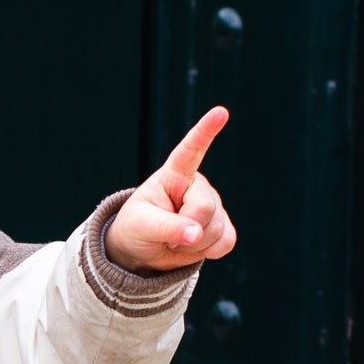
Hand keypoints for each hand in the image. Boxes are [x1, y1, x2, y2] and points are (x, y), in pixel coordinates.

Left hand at [103, 107, 236, 273]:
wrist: (144, 250)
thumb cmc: (137, 228)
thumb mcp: (142, 225)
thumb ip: (167, 227)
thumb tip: (196, 234)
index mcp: (175, 175)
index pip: (191, 150)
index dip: (205, 131)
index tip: (220, 112)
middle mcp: (197, 186)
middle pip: (205, 207)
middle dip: (186, 228)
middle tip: (166, 235)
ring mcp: (213, 205)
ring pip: (216, 228)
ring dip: (194, 244)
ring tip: (175, 239)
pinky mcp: (222, 226)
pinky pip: (226, 241)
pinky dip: (208, 251)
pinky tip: (193, 246)